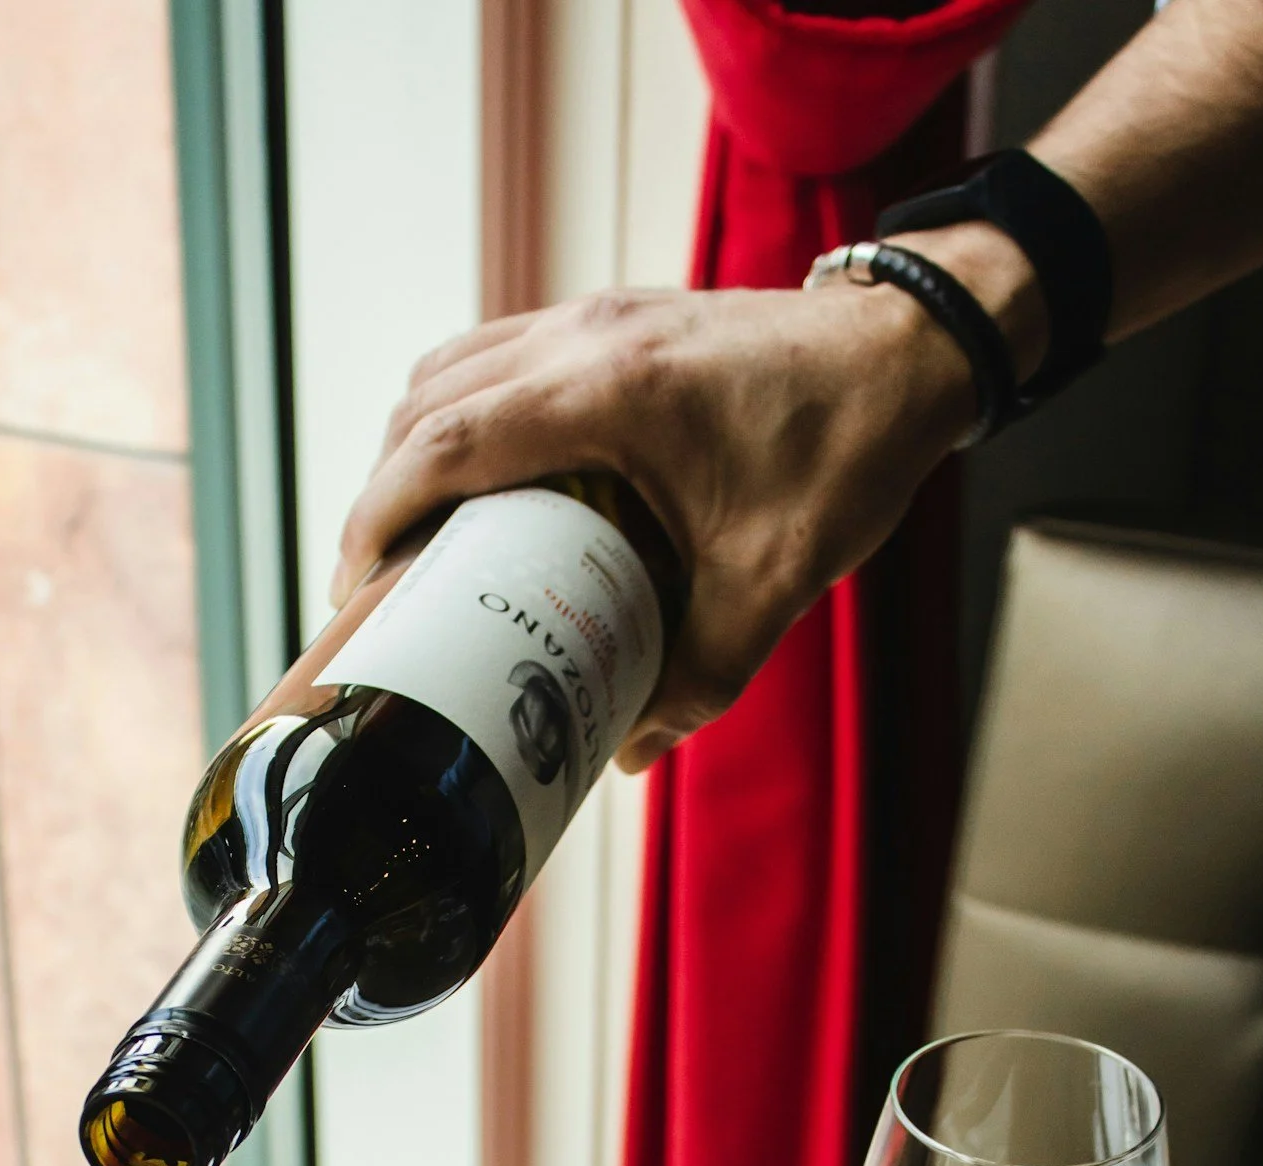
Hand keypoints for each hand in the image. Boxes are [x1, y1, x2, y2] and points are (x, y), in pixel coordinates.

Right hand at [332, 282, 976, 769]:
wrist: (910, 349)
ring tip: (421, 540)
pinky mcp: (611, 319)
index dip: (378, 514)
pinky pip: (497, 357)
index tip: (352, 585)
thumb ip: (702, 675)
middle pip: (427, 405)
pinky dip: (465, 418)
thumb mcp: (776, 581)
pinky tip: (488, 489)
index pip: (445, 443)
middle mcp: (584, 337)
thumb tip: (633, 751)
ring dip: (418, 450)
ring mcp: (594, 316)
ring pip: (452, 370)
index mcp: (609, 393)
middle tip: (379, 586)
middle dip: (383, 494)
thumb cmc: (848, 445)